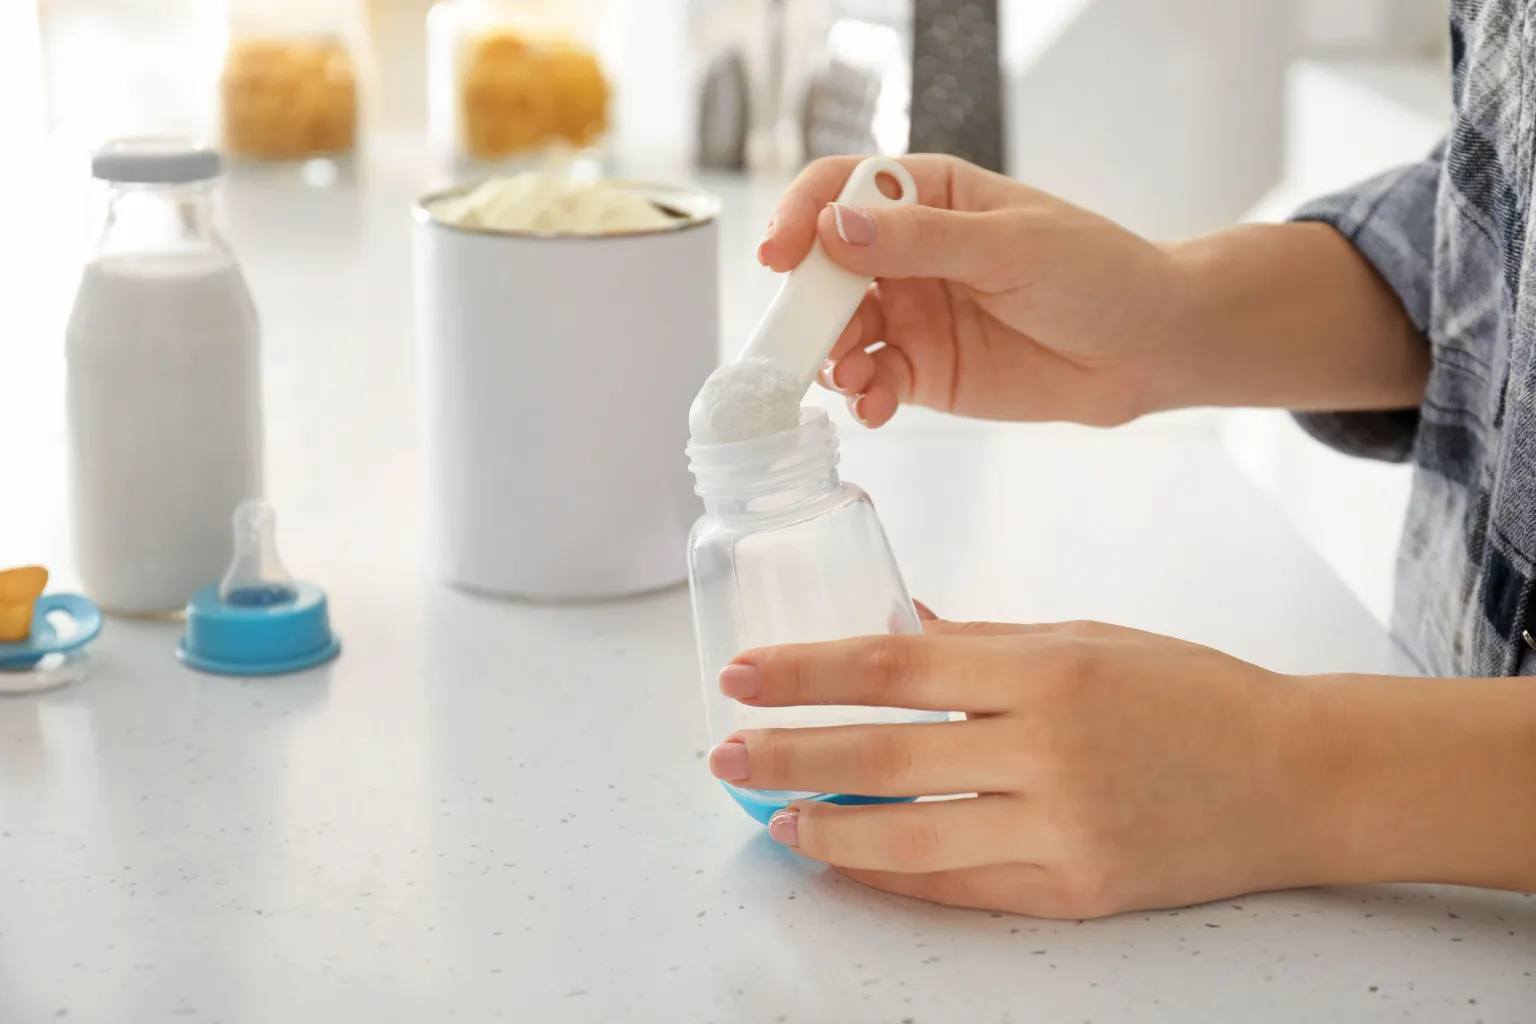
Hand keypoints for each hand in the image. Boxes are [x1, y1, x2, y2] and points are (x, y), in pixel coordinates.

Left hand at [705, 619, 1328, 917]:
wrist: (1297, 778)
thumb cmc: (1191, 692)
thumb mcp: (1086, 637)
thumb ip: (982, 641)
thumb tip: (891, 630)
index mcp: (1047, 668)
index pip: (894, 667)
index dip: (807, 672)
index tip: (745, 676)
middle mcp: (1049, 747)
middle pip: (884, 751)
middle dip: (788, 754)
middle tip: (725, 756)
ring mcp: (1064, 827)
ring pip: (911, 834)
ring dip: (827, 828)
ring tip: (772, 818)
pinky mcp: (1078, 890)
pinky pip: (961, 887)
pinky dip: (894, 876)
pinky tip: (848, 860)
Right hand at [759, 154, 1182, 427]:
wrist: (1149, 346)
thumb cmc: (1096, 272)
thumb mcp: (1011, 244)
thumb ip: (922, 240)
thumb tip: (835, 230)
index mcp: (928, 195)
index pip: (841, 189)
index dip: (802, 215)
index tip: (782, 251)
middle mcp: (908, 253)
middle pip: (826, 267)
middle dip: (805, 299)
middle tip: (802, 332)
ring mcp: (912, 314)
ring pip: (840, 329)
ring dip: (830, 352)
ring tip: (848, 374)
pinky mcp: (924, 372)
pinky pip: (873, 381)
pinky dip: (861, 395)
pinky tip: (873, 405)